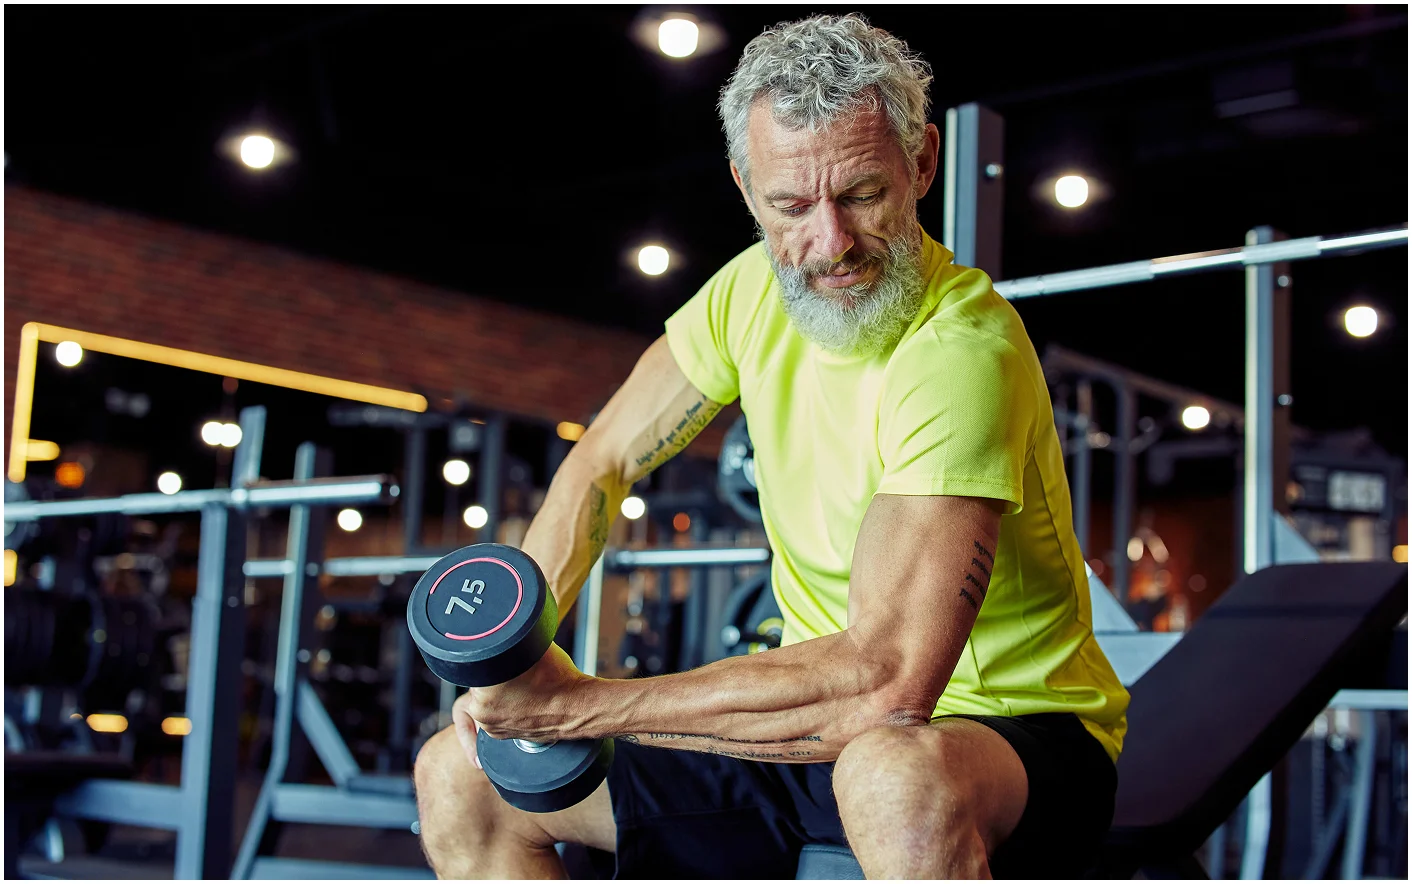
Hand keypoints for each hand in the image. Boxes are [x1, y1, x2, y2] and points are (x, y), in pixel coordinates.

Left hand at [450, 643, 588, 770]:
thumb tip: (501, 625)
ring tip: (515, 683)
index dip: (482, 659)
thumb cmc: (558, 678)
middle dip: (489, 676)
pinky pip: (492, 715)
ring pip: (483, 700)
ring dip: (493, 692)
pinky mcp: (502, 736)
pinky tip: (515, 699)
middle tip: (508, 668)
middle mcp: (483, 714)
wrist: (579, 707)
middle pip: (476, 684)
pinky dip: (500, 707)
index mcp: (484, 692)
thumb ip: (510, 639)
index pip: (470, 668)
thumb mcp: (532, 647)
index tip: (492, 659)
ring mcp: (493, 728)